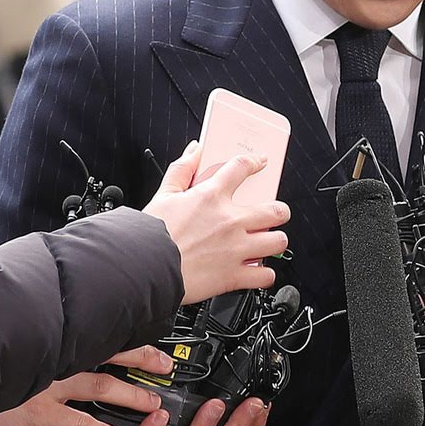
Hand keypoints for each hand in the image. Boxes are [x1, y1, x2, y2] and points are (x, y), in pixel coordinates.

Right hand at [0, 345, 173, 425]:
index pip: (105, 337)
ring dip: (130, 396)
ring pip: (101, 387)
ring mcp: (49, 385)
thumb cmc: (3, 370)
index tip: (159, 348)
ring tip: (152, 404)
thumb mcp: (31, 350)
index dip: (134, 343)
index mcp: (59, 343)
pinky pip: (77, 422)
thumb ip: (58, 346)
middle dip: (142, 362)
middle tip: (166, 368)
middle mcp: (58, 360)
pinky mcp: (39, 412)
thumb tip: (87, 342)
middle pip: (110, 356)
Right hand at [143, 140, 289, 301]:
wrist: (145, 268)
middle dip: (279, 211)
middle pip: (277, 210)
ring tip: (267, 242)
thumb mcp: (163, 194)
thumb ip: (182, 169)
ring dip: (275, 241)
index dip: (256, 162)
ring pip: (278, 242)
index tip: (261, 163)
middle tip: (273, 214)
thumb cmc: (151, 234)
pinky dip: (263, 274)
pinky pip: (265, 275)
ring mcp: (236, 249)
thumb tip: (195, 149)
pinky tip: (256, 270)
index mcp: (212, 197)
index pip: (242, 168)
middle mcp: (230, 221)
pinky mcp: (234, 275)